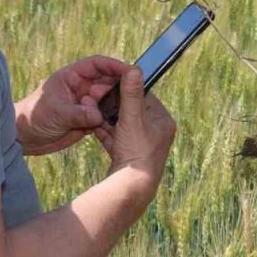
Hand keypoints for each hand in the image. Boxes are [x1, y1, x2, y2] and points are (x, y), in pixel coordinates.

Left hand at [16, 55, 127, 155]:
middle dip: (121, 84)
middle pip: (107, 81)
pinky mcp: (87, 120)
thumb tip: (98, 115)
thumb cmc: (33, 117)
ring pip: (108, 100)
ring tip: (133, 108)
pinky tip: (122, 123)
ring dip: (119, 103)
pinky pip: (105, 116)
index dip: (114, 65)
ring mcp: (85, 104)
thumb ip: (77, 113)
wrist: (25, 138)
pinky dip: (113, 119)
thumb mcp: (55, 113)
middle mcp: (81, 88)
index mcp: (71, 76)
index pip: (97, 65)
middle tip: (138, 90)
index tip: (130, 70)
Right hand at [93, 69, 176, 190]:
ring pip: (122, 126)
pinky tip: (93, 127)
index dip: (127, 90)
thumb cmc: (136, 151)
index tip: (111, 85)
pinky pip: (117, 139)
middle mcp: (157, 133)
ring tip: (93, 111)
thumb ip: (131, 94)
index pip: (145, 97)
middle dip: (114, 106)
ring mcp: (143, 146)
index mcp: (163, 121)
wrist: (131, 187)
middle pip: (132, 112)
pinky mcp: (130, 156)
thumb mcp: (132, 118)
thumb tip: (134, 68)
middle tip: (98, 98)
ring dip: (107, 119)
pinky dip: (106, 133)